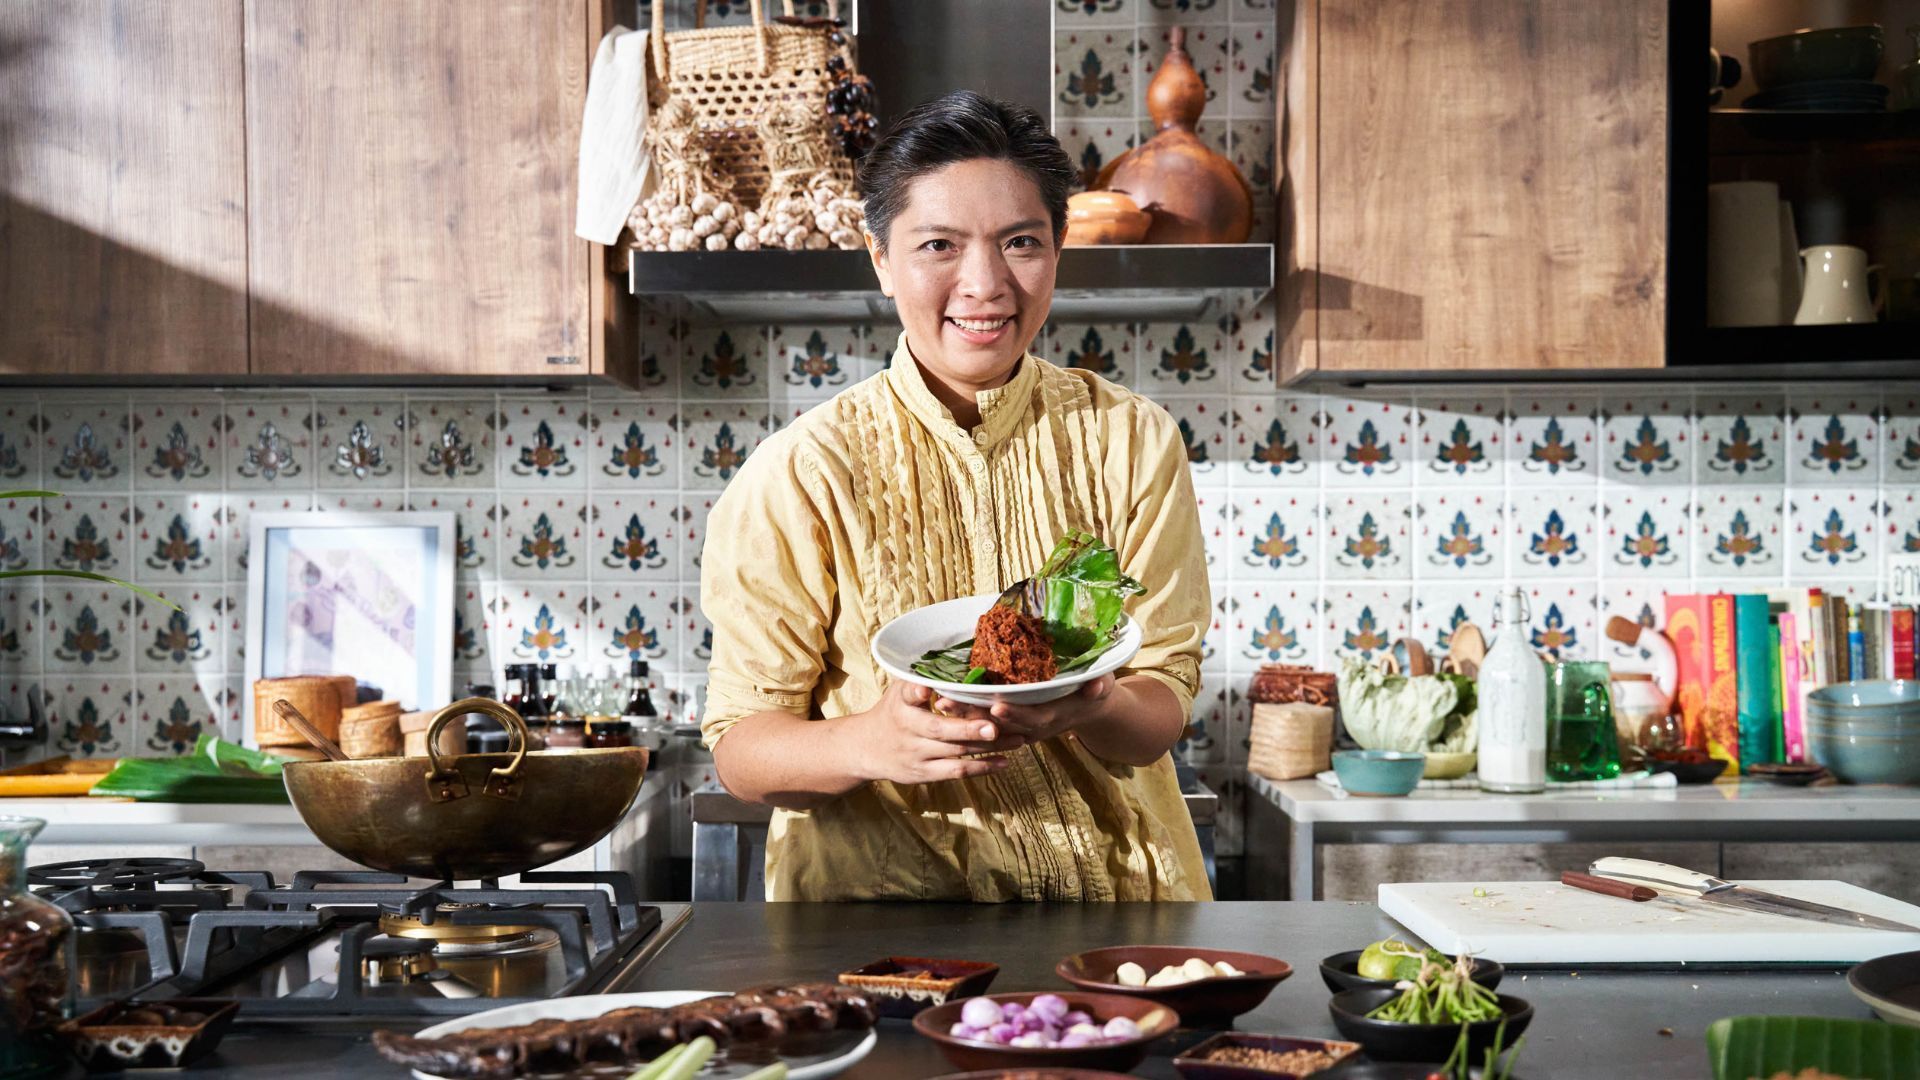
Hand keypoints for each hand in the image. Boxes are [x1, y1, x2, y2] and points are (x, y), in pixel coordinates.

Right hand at [854, 680, 1029, 784]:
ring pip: (956, 752)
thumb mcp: (898, 689)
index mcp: (901, 704)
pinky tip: (1004, 761)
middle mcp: (908, 729)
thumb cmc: (893, 711)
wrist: (866, 748)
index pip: (907, 695)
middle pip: (940, 730)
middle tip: (995, 725)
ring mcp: (916, 754)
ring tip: (1018, 739)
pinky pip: (957, 772)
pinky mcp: (924, 773)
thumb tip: (954, 650)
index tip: (926, 687)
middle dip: (969, 728)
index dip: (916, 691)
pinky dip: (982, 767)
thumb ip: (921, 677)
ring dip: (989, 747)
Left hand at [932, 674, 1116, 745]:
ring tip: (941, 702)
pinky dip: (967, 713)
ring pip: (988, 724)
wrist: (1086, 707)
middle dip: (976, 716)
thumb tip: (1098, 685)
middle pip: (1001, 725)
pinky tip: (945, 702)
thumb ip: (1099, 685)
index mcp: (1052, 717)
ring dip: (965, 715)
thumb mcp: (1101, 687)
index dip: (1015, 714)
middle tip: (951, 704)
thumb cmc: (1093, 692)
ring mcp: (1018, 727)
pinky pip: (985, 722)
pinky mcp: (1010, 724)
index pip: (1031, 718)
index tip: (996, 706)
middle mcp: (1031, 726)